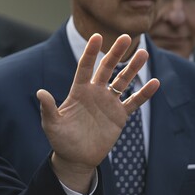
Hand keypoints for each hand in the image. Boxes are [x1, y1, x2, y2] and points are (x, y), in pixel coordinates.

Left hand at [38, 33, 159, 193]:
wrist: (76, 157)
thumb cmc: (61, 140)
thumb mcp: (52, 124)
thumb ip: (48, 108)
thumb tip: (40, 92)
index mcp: (78, 91)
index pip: (85, 67)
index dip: (91, 53)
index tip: (97, 36)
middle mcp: (95, 93)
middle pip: (107, 69)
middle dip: (116, 53)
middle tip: (126, 37)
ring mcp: (108, 103)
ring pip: (123, 81)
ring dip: (133, 68)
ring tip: (144, 53)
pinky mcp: (119, 116)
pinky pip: (133, 102)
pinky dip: (144, 93)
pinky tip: (155, 82)